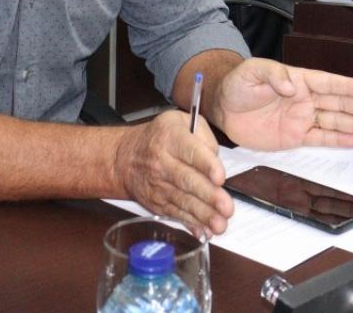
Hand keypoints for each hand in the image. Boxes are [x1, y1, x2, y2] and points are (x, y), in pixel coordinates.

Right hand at [113, 110, 232, 236]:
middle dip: (208, 196)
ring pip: (182, 201)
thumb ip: (203, 135)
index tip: (220, 177)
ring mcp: (158, 186)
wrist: (125, 158)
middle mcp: (161, 162)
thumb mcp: (180, 121)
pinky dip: (191, 224)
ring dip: (203, 215)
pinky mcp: (157, 204)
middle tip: (226, 207)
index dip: (206, 164)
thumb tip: (215, 158)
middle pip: (186, 180)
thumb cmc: (160, 138)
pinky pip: (176, 215)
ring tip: (220, 224)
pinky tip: (205, 232)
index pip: (190, 151)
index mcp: (170, 137)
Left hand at [210, 59, 352, 151]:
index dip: (348, 86)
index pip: (329, 84)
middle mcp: (305, 99)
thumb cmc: (238, 85)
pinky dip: (338, 140)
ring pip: (334, 121)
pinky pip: (320, 138)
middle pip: (338, 103)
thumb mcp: (253, 72)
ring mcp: (301, 119)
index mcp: (298, 81)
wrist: (223, 108)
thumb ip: (274, 76)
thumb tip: (292, 86)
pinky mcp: (294, 137)